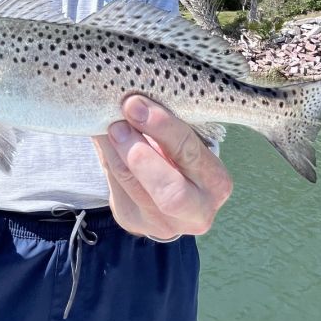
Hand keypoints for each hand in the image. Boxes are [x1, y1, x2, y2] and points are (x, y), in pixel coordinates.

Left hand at [93, 95, 232, 238]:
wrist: (164, 187)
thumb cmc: (177, 151)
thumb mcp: (182, 139)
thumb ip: (164, 124)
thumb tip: (134, 96)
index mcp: (216, 182)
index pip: (191, 152)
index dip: (162, 127)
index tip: (135, 103)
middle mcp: (197, 211)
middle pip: (170, 192)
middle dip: (140, 155)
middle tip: (117, 125)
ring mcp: (165, 225)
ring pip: (134, 188)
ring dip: (116, 153)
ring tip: (107, 126)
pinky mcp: (135, 223)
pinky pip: (115, 190)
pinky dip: (107, 159)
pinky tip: (104, 139)